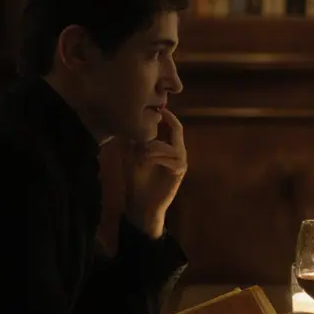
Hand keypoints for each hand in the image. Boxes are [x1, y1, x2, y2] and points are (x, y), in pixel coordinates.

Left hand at [127, 108, 186, 237]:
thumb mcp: (133, 156)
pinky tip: (143, 163)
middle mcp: (179, 153)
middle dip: (158, 130)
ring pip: (167, 146)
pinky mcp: (179, 172)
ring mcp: (181, 163)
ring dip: (150, 149)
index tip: (159, 108)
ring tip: (138, 157)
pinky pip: (169, 158)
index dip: (169, 116)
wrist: (141, 204)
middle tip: (145, 133)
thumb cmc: (137, 181)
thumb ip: (136, 140)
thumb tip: (133, 120)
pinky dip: (155, 158)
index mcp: (170, 149)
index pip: (175, 127)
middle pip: (176, 131)